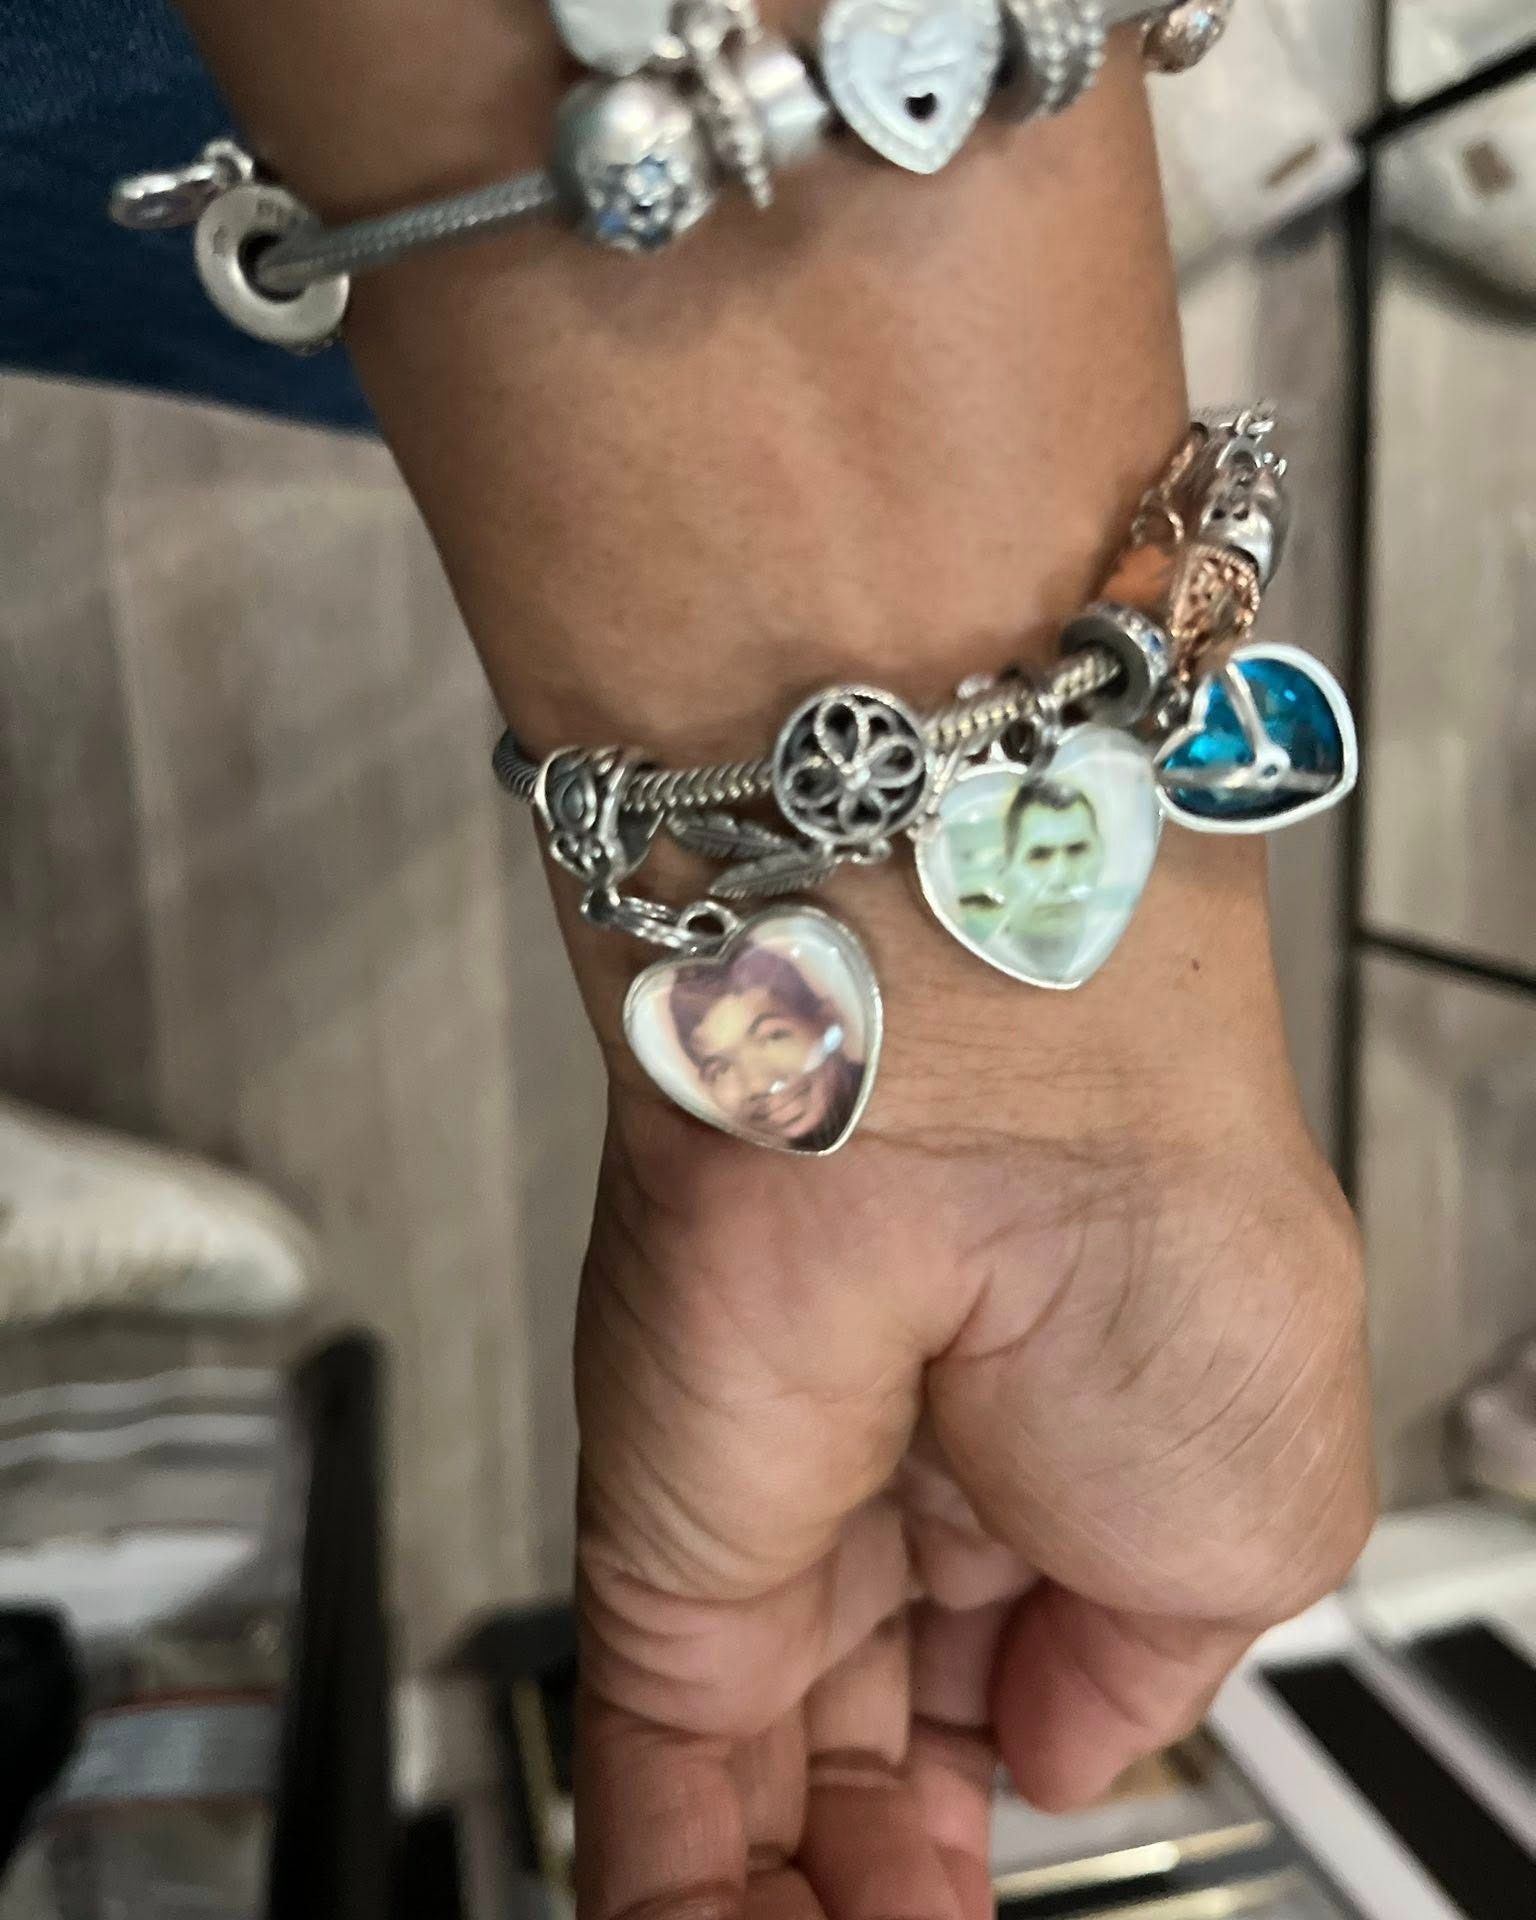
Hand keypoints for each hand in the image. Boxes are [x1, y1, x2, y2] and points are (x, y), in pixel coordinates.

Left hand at [573, 834, 1373, 1919]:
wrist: (985, 1112)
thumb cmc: (1155, 1243)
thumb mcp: (1260, 1527)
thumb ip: (1143, 1673)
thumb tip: (1063, 1749)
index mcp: (1059, 1466)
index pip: (1010, 1678)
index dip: (1007, 1798)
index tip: (1001, 1860)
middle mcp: (902, 1496)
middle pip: (874, 1745)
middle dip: (890, 1879)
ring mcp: (771, 1534)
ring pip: (758, 1788)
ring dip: (791, 1910)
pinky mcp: (660, 1566)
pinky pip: (648, 1781)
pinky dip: (668, 1904)